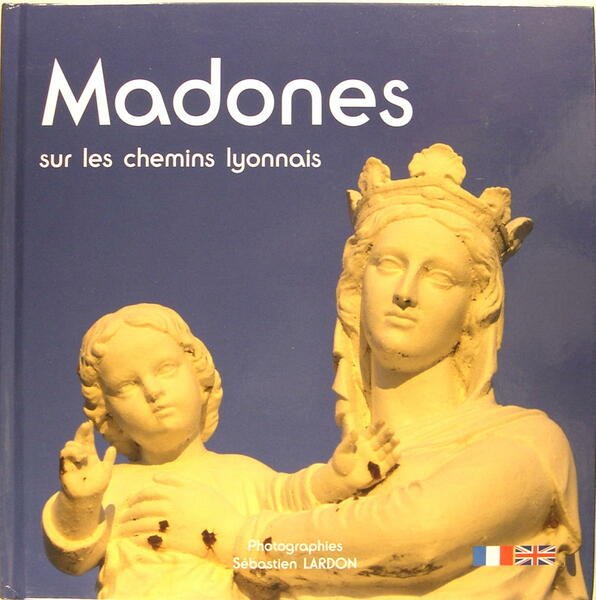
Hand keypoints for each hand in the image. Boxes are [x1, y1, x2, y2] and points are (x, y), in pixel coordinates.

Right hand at [59, 421, 115, 499]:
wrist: (88, 499)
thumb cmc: (97, 485)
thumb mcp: (106, 470)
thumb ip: (109, 460)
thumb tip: (112, 448)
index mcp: (89, 455)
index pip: (87, 440)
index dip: (87, 432)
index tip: (89, 423)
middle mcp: (79, 456)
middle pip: (78, 440)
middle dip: (81, 432)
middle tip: (86, 425)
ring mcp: (71, 462)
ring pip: (69, 446)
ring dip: (77, 445)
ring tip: (85, 453)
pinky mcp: (65, 469)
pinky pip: (63, 457)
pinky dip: (70, 453)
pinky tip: (80, 456)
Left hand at [116, 474, 242, 563]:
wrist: (227, 531)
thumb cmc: (217, 506)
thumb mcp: (200, 487)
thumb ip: (177, 480)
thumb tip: (155, 477)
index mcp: (176, 491)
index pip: (148, 491)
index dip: (136, 496)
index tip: (131, 501)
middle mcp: (170, 506)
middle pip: (142, 506)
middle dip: (129, 510)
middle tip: (123, 515)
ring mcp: (169, 523)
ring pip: (141, 523)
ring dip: (128, 526)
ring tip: (122, 530)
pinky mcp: (170, 541)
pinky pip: (148, 540)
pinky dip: (137, 540)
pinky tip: (133, 540)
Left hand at [331, 421, 398, 489]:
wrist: (341, 478)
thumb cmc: (341, 461)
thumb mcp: (342, 450)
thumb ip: (348, 441)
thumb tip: (354, 431)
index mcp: (363, 441)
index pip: (371, 432)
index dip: (376, 426)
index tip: (382, 421)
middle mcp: (371, 448)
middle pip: (380, 440)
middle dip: (386, 435)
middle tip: (391, 430)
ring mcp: (375, 458)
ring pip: (385, 450)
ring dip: (391, 445)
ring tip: (397, 439)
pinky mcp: (379, 470)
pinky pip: (387, 463)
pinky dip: (392, 459)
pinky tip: (398, 453)